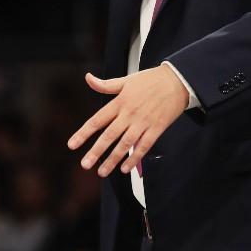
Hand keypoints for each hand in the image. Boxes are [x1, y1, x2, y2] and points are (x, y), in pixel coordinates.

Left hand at [67, 64, 188, 176]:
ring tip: (102, 171)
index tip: (72, 145)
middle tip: (85, 165)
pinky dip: (134, 158)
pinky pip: (144, 146)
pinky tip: (125, 168)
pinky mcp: (157, 128)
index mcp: (120, 101)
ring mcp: (144, 122)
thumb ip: (106, 85)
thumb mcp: (126, 80)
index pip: (97, 120)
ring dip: (113, 159)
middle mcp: (129, 113)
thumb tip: (88, 78)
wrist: (178, 80)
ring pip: (125, 144)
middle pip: (109, 135)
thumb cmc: (151, 80)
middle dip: (96, 151)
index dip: (84, 133)